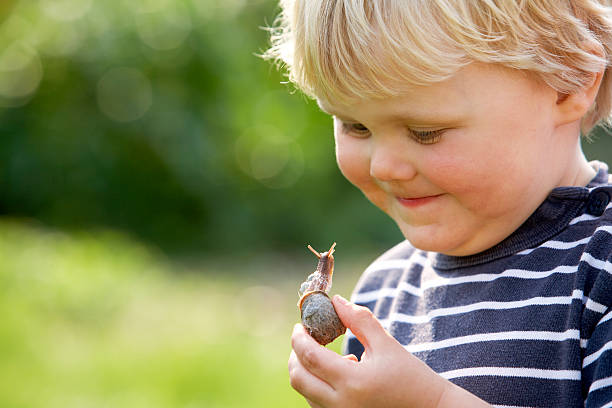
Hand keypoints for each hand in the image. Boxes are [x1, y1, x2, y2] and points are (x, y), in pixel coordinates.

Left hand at [288, 295, 489, 407]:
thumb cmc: (410, 376)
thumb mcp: (386, 344)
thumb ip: (360, 320)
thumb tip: (336, 300)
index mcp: (354, 382)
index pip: (310, 357)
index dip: (299, 338)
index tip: (300, 325)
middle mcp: (342, 405)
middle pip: (298, 378)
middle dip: (296, 354)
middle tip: (305, 338)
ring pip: (305, 392)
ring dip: (306, 370)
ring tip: (328, 356)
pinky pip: (316, 403)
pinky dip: (316, 386)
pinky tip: (337, 375)